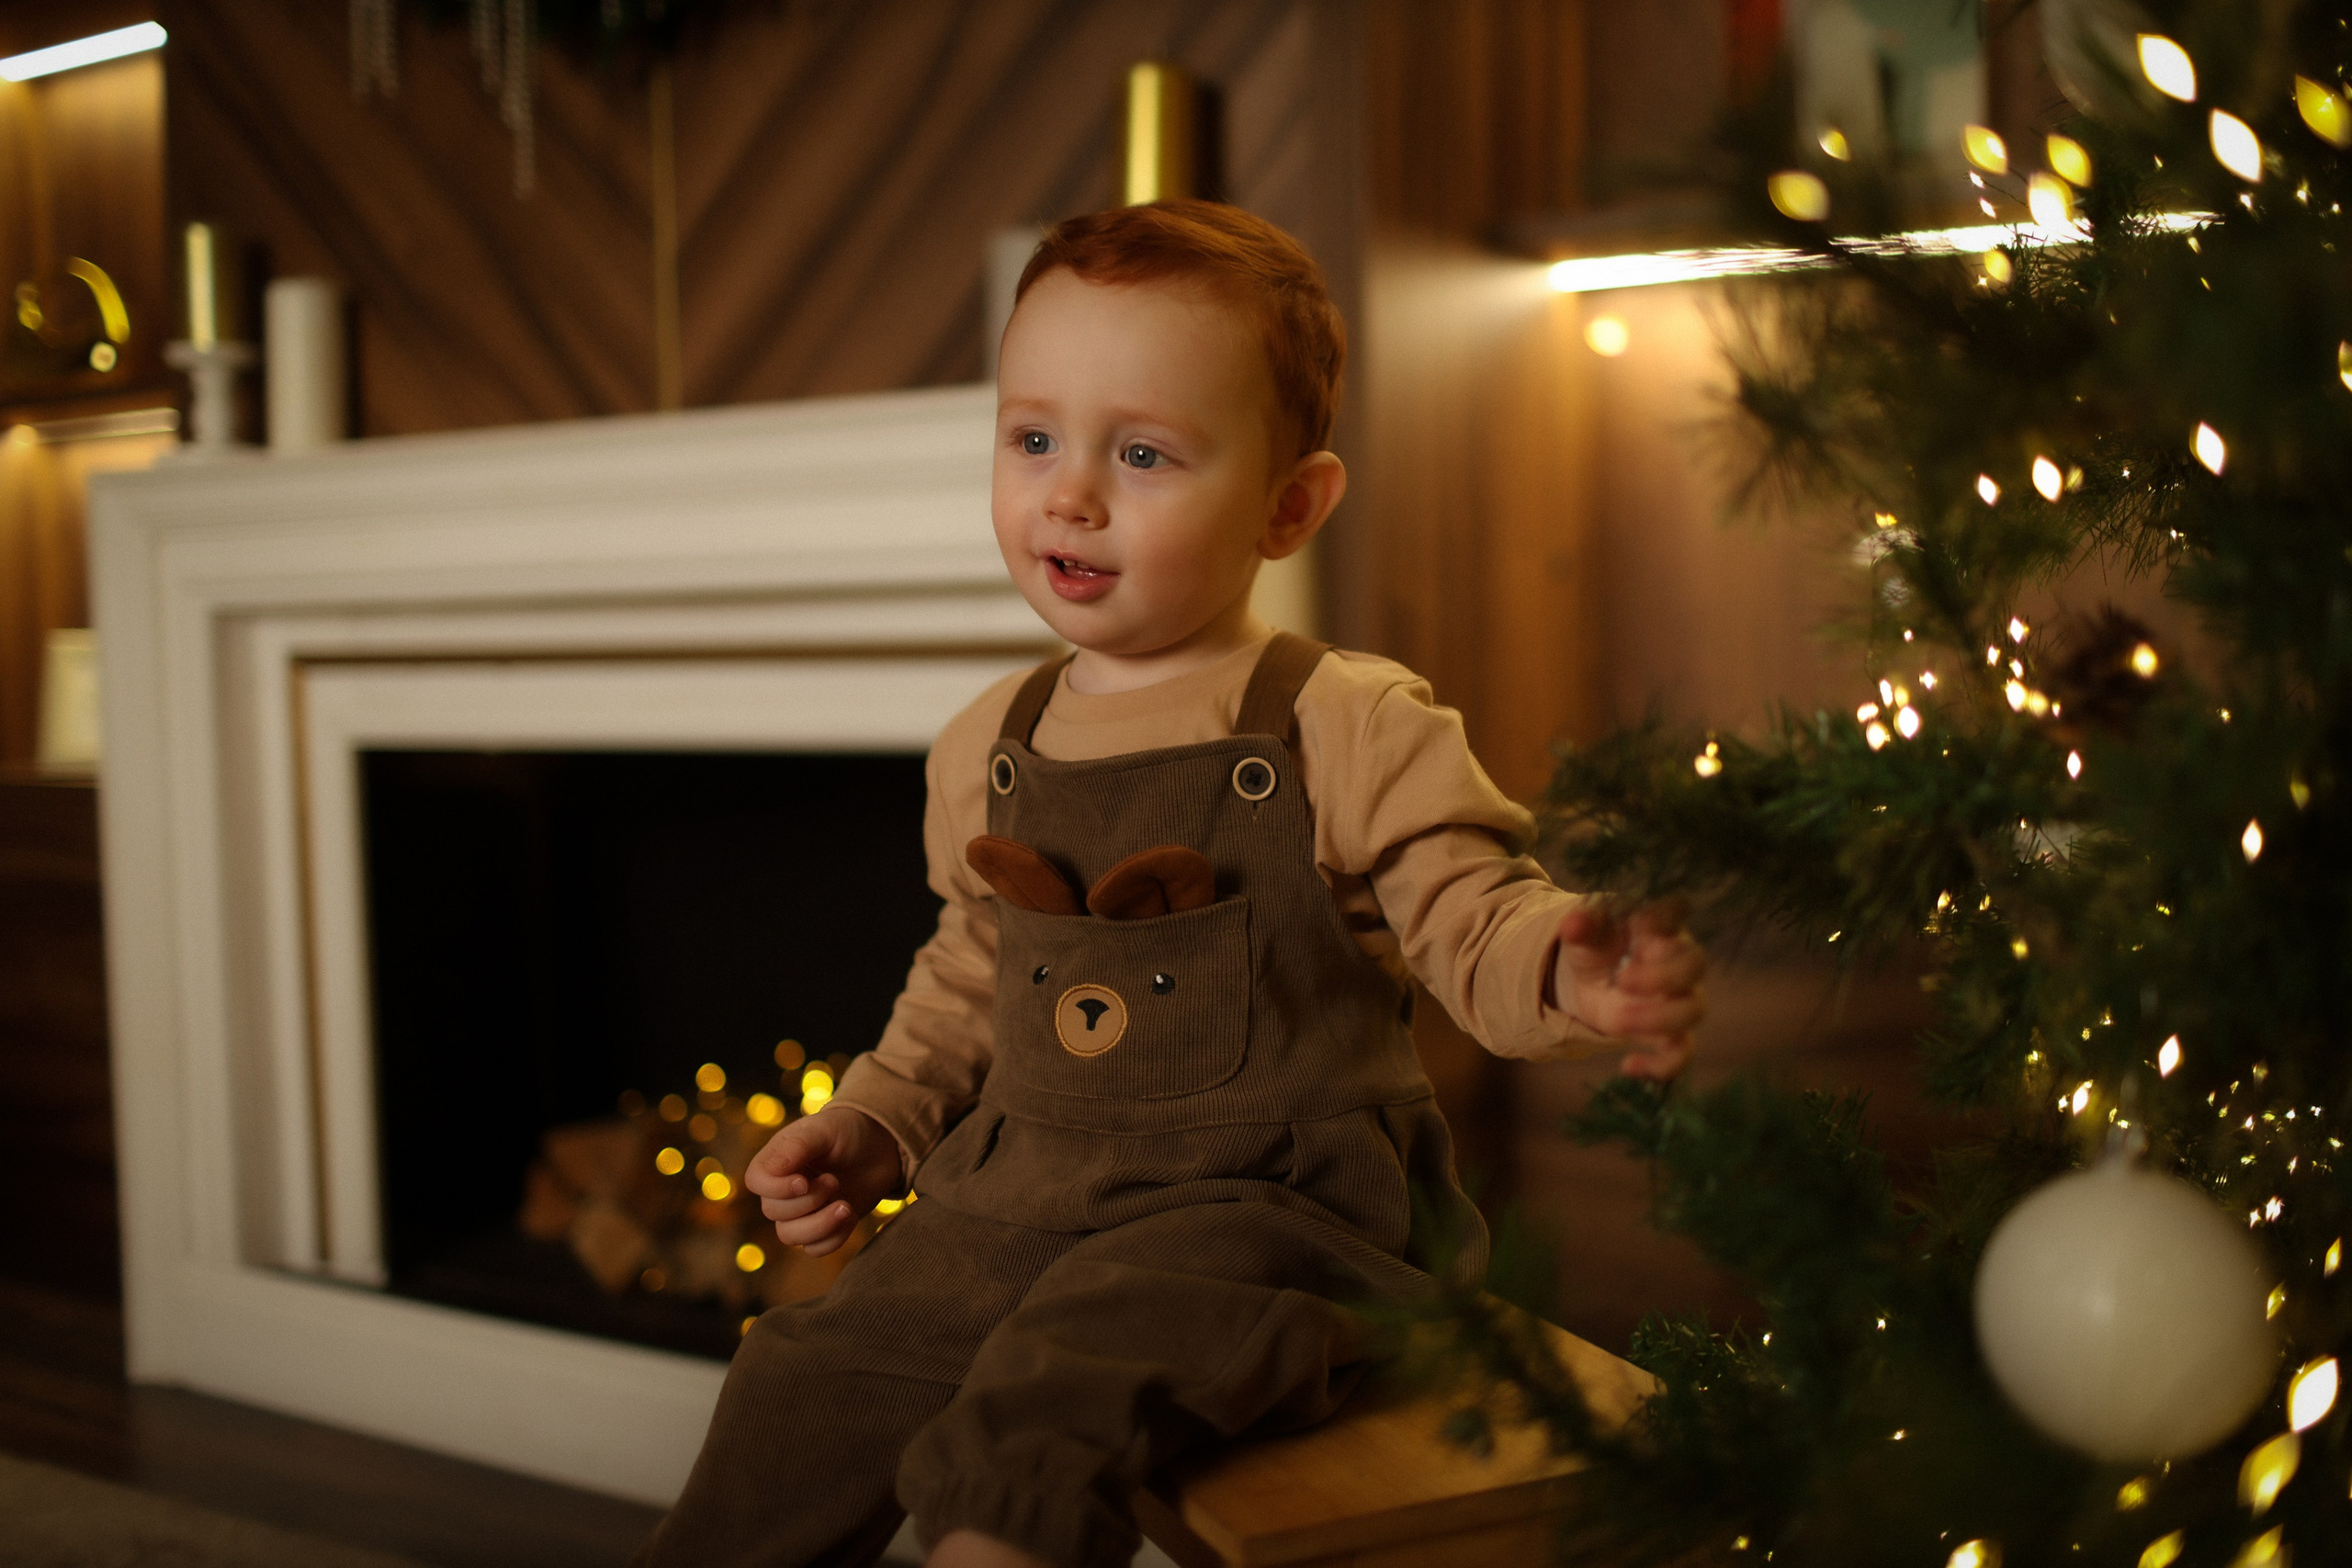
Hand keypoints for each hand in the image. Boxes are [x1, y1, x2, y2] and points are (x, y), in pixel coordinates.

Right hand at [743, 1105, 904, 1257]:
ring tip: (846, 1206)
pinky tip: (851, 1217)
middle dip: (808, 1201)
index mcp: (776, 1159)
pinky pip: (815, 1249)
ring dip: (820, 1225)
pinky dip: (834, 1238)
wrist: (880, 1147)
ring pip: (790, 1236)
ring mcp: (801, 1211)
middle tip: (835, 1181)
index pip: (756, 1181)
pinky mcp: (821, 1228)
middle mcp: (782, 1188)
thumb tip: (771, 1170)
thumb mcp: (824, 1130)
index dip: (776, 1188)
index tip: (804, 1182)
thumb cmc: (847, 1131)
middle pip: (774, 1211)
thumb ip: (797, 1146)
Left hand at [1553, 899, 1705, 1080]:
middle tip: (1622, 982)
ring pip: (1694, 1009)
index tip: (1643, 924)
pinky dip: (1661, 1067)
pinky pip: (1682, 1052)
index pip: (1677, 909)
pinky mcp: (1668, 1031)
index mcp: (1658, 925)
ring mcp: (1678, 996)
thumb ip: (1581, 927)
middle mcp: (1677, 958)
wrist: (1592, 981)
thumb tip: (1573, 923)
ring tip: (1619, 1021)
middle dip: (1663, 977)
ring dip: (1659, 1018)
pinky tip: (1628, 1066)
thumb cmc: (1597, 947)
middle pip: (1695, 964)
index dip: (1669, 915)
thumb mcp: (1583, 935)